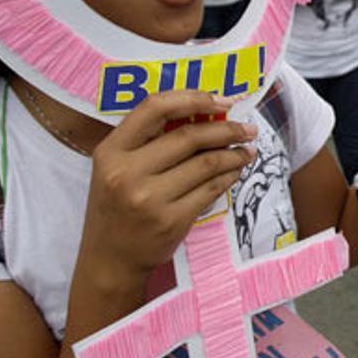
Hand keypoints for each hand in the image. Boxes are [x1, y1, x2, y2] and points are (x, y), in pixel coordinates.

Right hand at [80, 91, 255, 277]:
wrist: (109, 259)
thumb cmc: (117, 205)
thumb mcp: (115, 167)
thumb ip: (147, 140)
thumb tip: (203, 112)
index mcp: (111, 151)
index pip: (154, 108)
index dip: (192, 98)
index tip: (222, 100)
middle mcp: (126, 173)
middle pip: (189, 137)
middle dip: (227, 129)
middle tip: (248, 128)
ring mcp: (149, 199)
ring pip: (206, 164)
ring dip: (234, 154)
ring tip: (247, 149)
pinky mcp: (171, 221)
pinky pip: (210, 190)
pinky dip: (229, 177)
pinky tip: (235, 171)